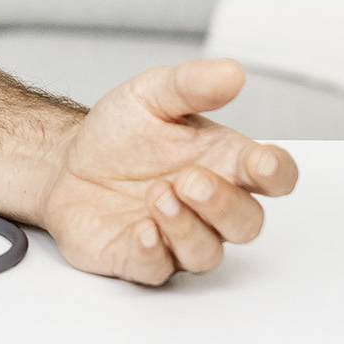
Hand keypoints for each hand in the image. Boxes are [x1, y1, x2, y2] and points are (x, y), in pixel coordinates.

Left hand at [36, 59, 300, 285]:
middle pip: (247, 223)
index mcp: (224, 163)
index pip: (274, 177)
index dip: (277, 174)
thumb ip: (191, 86)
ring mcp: (178, 237)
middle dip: (223, 204)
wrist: (66, 163)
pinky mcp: (141, 258)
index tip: (262, 164)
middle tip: (189, 180)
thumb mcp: (150, 95)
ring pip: (207, 253)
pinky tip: (142, 230)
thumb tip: (233, 73)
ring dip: (187, 228)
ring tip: (158, 195)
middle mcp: (209, 207)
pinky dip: (154, 253)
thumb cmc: (121, 134)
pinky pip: (159, 270)